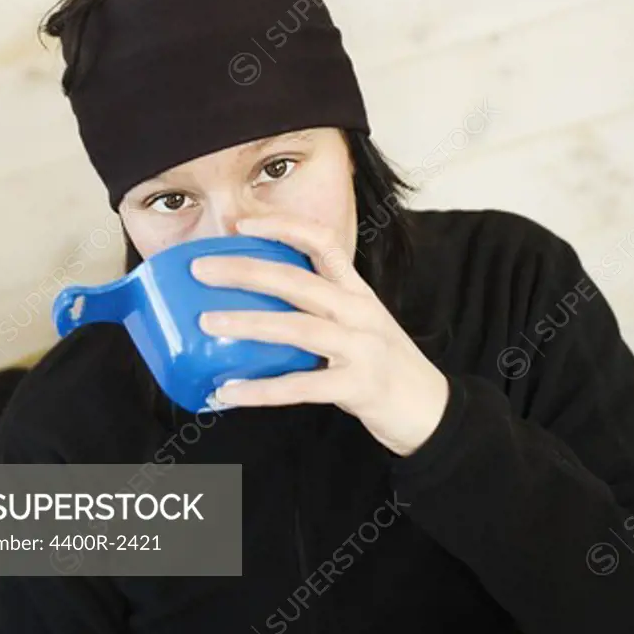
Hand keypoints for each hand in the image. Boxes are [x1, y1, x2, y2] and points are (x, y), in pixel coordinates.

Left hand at [190, 213, 449, 457]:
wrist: (432, 410)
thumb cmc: (384, 364)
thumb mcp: (359, 323)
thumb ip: (319, 310)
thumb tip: (254, 305)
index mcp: (356, 291)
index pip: (322, 241)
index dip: (283, 226)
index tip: (244, 224)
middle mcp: (359, 312)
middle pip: (297, 280)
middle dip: (246, 270)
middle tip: (202, 269)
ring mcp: (361, 348)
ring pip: (296, 328)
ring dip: (247, 324)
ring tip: (206, 322)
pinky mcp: (358, 386)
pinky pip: (301, 387)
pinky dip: (261, 390)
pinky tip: (228, 391)